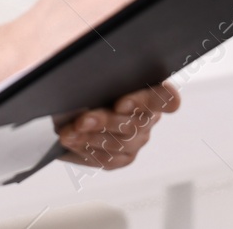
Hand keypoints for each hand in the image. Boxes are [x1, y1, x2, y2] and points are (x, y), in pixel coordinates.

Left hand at [54, 83, 178, 169]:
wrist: (70, 106)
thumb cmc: (87, 82)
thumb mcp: (92, 74)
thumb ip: (99, 77)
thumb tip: (86, 82)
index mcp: (150, 88)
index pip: (166, 97)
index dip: (148, 102)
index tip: (120, 103)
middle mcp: (149, 116)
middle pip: (136, 124)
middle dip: (105, 122)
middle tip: (81, 120)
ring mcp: (138, 139)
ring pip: (120, 143)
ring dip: (90, 138)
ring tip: (67, 132)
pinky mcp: (123, 157)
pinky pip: (108, 159)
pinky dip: (86, 149)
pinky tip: (71, 141)